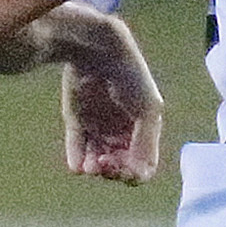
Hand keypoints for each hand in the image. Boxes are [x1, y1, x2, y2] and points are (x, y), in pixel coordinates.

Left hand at [43, 7, 161, 184]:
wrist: (99, 52)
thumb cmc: (131, 79)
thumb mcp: (148, 111)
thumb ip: (146, 143)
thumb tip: (140, 174)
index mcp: (144, 129)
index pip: (142, 165)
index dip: (134, 173)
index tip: (125, 170)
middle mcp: (122, 131)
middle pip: (119, 167)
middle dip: (113, 171)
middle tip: (104, 164)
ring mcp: (98, 127)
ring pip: (97, 161)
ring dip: (95, 169)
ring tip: (91, 166)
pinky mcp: (77, 121)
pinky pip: (77, 148)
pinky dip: (76, 161)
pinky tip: (79, 166)